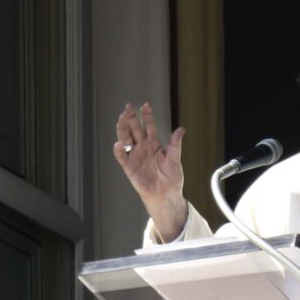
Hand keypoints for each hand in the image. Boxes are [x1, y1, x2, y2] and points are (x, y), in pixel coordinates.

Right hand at [110, 102, 186, 240]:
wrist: (166, 194)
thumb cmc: (171, 178)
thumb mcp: (175, 159)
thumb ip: (175, 144)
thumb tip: (181, 129)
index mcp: (154, 144)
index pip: (149, 126)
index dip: (147, 116)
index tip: (146, 105)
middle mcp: (143, 148)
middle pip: (134, 129)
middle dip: (130, 118)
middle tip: (128, 108)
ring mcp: (135, 156)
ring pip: (125, 139)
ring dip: (122, 129)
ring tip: (121, 119)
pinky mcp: (129, 167)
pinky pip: (122, 157)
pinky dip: (119, 150)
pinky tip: (119, 143)